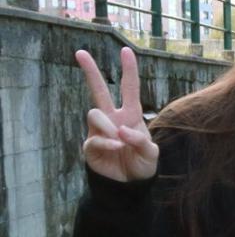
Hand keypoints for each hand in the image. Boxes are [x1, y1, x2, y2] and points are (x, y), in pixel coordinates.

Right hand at [75, 47, 158, 182]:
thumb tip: (121, 131)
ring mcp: (99, 130)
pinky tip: (116, 148)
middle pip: (98, 90)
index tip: (126, 51)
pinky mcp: (90, 145)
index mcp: (131, 115)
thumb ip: (141, 141)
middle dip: (90, 71)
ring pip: (94, 113)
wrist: (129, 185)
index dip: (128, 70)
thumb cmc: (142, 165)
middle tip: (80, 52)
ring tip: (120, 143)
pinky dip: (107, 142)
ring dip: (108, 126)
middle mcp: (112, 118)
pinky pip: (94, 136)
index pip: (129, 88)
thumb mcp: (151, 154)